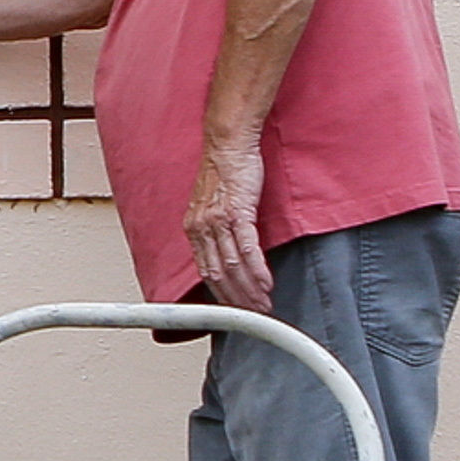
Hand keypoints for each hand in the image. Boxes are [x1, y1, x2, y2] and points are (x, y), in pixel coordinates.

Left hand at [185, 140, 274, 312]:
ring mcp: (218, 222)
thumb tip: (227, 254)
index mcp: (193, 229)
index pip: (205, 271)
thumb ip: (216, 231)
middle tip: (253, 315)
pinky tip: (266, 285)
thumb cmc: (225, 171)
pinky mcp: (238, 213)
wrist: (229, 144)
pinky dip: (257, 271)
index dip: (219, 295)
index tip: (233, 311)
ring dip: (249, 290)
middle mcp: (201, 228)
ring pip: (232, 266)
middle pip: (217, 274)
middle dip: (236, 300)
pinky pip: (247, 249)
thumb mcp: (213, 206)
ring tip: (263, 306)